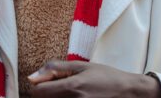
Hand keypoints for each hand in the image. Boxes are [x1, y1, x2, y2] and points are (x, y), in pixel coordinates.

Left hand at [28, 60, 160, 97]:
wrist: (127, 92)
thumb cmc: (106, 76)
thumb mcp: (82, 66)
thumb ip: (56, 68)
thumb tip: (32, 76)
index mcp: (72, 86)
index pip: (38, 93)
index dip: (37, 86)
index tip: (45, 82)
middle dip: (46, 94)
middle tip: (57, 87)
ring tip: (68, 92)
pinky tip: (74, 97)